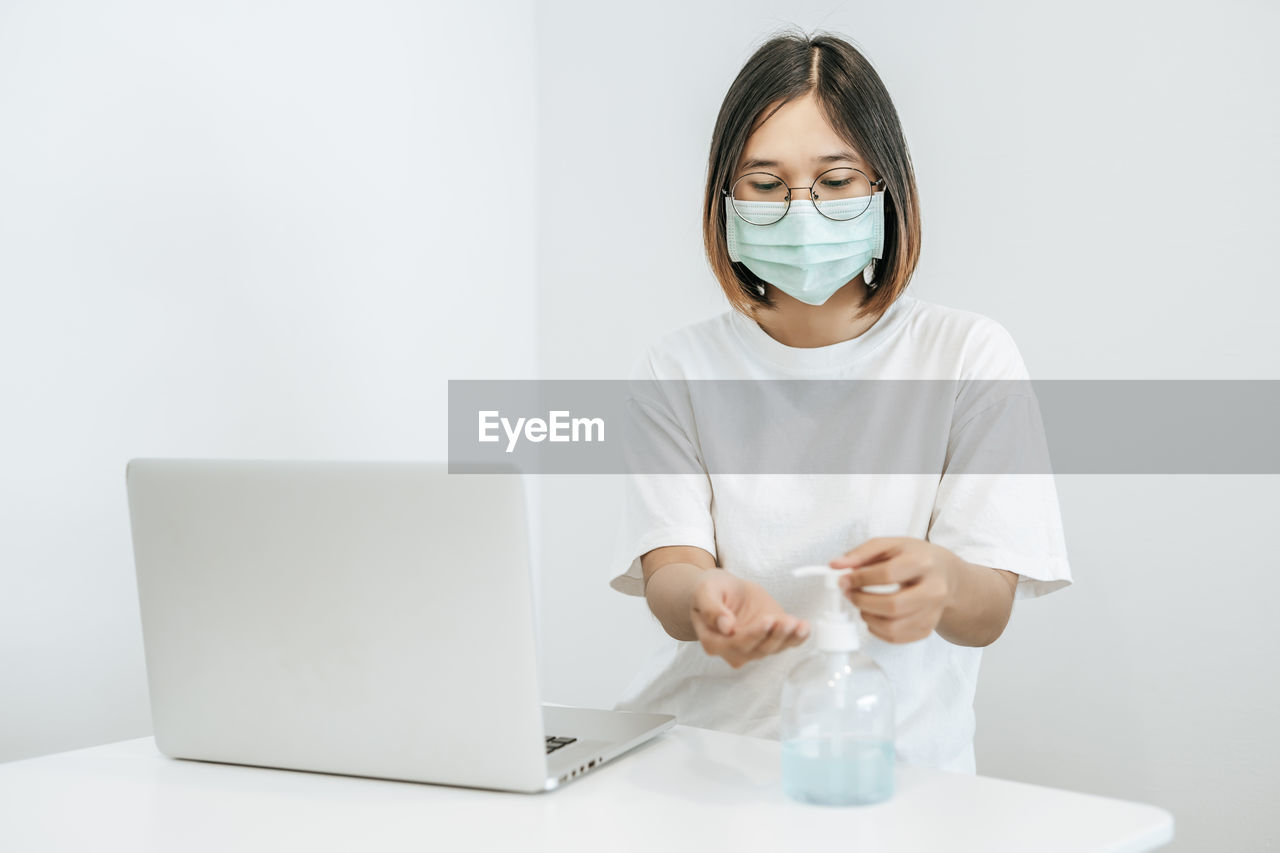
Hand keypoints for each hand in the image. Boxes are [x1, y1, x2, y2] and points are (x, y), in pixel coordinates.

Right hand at [690, 569, 809, 667]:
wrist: (724, 590)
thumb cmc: (711, 590)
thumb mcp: (705, 591)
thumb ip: (711, 609)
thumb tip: (726, 628)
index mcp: (714, 641)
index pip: (735, 644)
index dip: (753, 634)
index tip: (767, 621)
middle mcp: (734, 650)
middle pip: (757, 649)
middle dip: (774, 636)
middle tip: (786, 621)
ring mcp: (754, 647)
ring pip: (773, 648)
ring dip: (788, 637)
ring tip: (798, 624)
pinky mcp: (770, 638)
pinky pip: (785, 643)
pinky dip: (797, 638)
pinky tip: (804, 628)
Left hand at [830, 537, 960, 643]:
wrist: (946, 575)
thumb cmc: (916, 557)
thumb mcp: (890, 545)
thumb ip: (861, 553)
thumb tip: (836, 565)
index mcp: (923, 562)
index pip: (887, 574)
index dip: (860, 579)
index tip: (844, 579)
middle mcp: (934, 589)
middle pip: (893, 605)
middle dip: (862, 601)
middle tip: (850, 594)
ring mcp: (933, 612)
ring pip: (894, 627)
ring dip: (868, 617)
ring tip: (862, 604)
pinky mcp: (927, 628)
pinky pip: (897, 638)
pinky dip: (877, 630)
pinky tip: (874, 615)